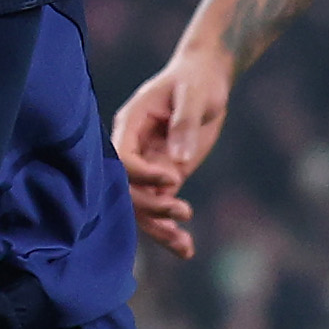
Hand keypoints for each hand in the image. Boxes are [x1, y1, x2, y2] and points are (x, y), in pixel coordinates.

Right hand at [112, 50, 233, 259]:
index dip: (141, 174)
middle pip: (127, 188)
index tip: (171, 178)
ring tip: (184, 245)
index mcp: (131, 124)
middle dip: (150, 205)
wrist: (207, 79)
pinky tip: (186, 249)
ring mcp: (149, 165)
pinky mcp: (167, 176)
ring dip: (159, 227)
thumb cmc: (196, 80)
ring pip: (142, 205)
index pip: (121, 159)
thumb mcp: (194, 95)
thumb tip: (178, 163)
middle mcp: (134, 149)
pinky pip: (161, 206)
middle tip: (183, 210)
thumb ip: (185, 124)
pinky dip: (171, 228)